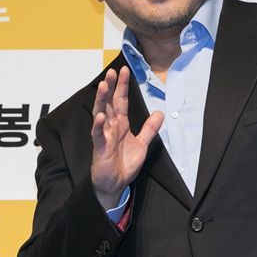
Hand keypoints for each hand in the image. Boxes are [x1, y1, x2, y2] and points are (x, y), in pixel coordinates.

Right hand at [90, 67, 162, 208]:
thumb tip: (159, 113)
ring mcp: (104, 136)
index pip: (120, 101)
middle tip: (111, 72)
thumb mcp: (142, 144)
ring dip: (101, 100)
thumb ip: (150, 128)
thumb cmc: (124, 164)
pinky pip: (98, 135)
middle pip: (109, 103)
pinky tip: (100, 116)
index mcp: (121, 124)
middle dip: (110, 87)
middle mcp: (111, 127)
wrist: (115, 185)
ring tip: (103, 86)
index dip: (122, 86)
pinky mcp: (100, 148)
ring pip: (100, 114)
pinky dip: (98, 126)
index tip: (124, 71)